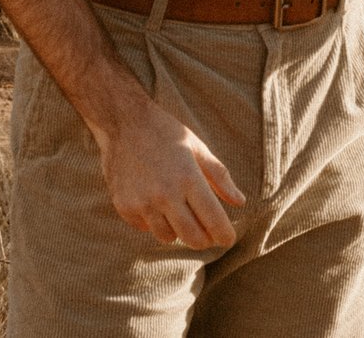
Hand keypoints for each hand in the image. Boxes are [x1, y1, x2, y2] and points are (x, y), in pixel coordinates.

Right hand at [93, 95, 245, 247]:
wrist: (124, 123)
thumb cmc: (167, 133)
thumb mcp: (198, 148)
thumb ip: (220, 177)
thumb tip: (240, 202)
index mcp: (188, 177)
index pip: (212, 219)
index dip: (224, 234)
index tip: (229, 240)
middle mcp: (165, 194)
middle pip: (192, 237)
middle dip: (205, 240)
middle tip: (209, 234)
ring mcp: (142, 203)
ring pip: (168, 237)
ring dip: (178, 230)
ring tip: (180, 212)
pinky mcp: (124, 207)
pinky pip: (146, 228)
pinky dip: (155, 222)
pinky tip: (156, 203)